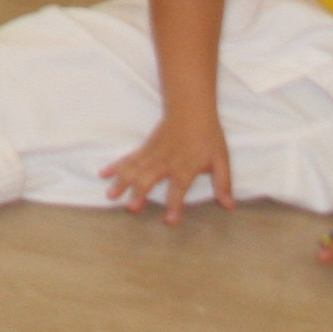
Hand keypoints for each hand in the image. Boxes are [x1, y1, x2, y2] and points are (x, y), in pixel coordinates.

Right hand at [100, 110, 232, 220]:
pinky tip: (103, 174)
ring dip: (122, 182)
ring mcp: (153, 154)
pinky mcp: (145, 148)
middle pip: (150, 178)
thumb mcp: (221, 161)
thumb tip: (229, 206)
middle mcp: (166, 162)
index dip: (175, 205)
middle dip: (140, 193)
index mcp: (186, 167)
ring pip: (135, 169)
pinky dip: (116, 166)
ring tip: (111, 195)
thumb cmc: (208, 137)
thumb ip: (223, 184)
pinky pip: (129, 158)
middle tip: (131, 208)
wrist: (192, 110)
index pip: (180, 189)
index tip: (168, 221)